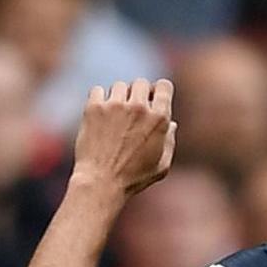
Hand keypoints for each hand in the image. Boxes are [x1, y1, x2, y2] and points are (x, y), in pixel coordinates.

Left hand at [72, 79, 175, 199]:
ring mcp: (116, 106)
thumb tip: (171, 123)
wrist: (100, 184)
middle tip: (128, 112)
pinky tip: (98, 115)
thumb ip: (169, 142)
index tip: (149, 101)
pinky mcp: (95, 109)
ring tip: (112, 117)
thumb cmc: (132, 180)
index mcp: (159, 118)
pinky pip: (98, 91)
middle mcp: (139, 108)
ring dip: (117, 98)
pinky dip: (98, 100)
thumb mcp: (161, 166)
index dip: (157, 92)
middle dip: (136, 95)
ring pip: (119, 86)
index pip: (164, 85)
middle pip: (141, 83)